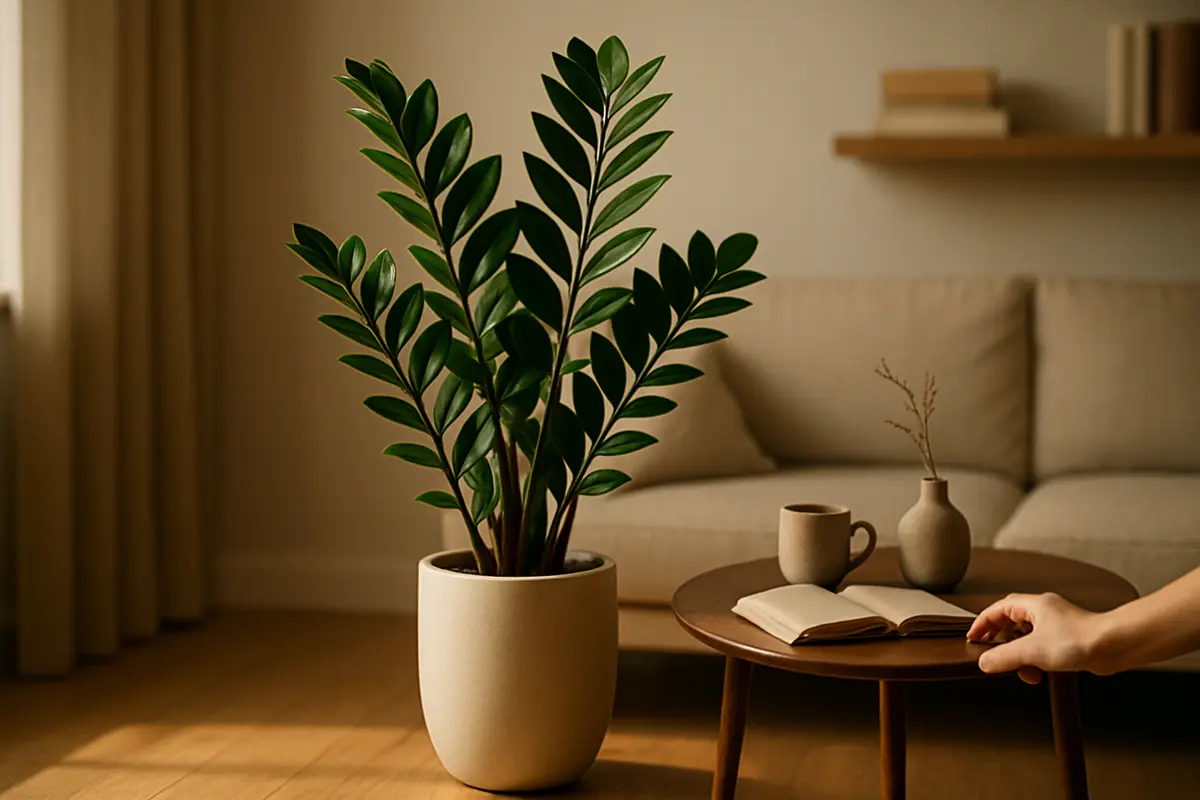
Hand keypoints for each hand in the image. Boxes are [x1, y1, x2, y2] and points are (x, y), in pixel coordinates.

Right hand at [967, 592, 1105, 683]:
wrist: (1114, 646)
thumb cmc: (1080, 640)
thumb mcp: (1032, 651)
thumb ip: (1004, 657)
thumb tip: (984, 662)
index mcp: (1033, 605)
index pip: (997, 609)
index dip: (982, 623)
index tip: (973, 637)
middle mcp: (1045, 611)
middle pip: (1011, 622)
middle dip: (1000, 640)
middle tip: (992, 654)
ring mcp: (1057, 625)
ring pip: (1027, 637)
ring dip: (1020, 655)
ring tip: (1021, 670)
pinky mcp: (1068, 640)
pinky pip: (1042, 648)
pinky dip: (1036, 660)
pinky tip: (1039, 673)